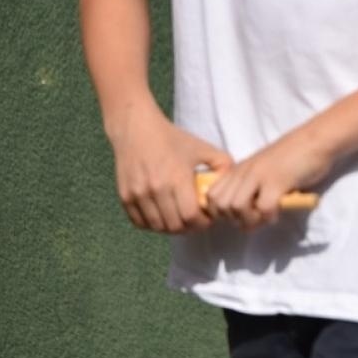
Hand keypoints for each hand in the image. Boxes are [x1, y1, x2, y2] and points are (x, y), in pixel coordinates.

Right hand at [107, 104, 231, 233]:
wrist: (136, 129)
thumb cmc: (173, 139)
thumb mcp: (203, 148)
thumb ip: (223, 165)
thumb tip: (232, 185)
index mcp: (177, 178)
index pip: (190, 216)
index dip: (202, 223)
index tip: (208, 219)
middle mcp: (155, 189)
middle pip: (174, 225)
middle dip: (189, 228)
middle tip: (196, 221)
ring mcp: (137, 194)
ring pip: (157, 226)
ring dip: (171, 228)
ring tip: (181, 220)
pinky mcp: (125, 197)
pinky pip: (140, 222)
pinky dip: (153, 225)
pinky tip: (163, 217)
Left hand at [204, 128, 330, 231]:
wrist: (317, 139)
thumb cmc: (294, 155)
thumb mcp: (264, 169)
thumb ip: (252, 186)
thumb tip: (245, 213)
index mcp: (239, 169)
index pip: (212, 196)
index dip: (220, 212)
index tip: (237, 216)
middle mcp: (245, 171)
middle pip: (220, 205)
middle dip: (233, 219)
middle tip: (251, 220)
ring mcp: (260, 176)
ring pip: (237, 207)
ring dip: (250, 220)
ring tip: (263, 218)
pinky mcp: (278, 181)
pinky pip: (263, 208)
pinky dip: (269, 217)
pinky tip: (277, 213)